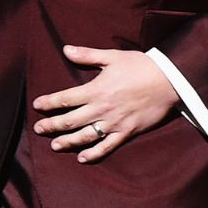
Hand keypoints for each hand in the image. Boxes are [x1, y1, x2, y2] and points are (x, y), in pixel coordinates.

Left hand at [31, 44, 182, 163]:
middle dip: (51, 125)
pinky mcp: (127, 132)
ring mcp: (114, 123)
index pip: (65, 98)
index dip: (49, 103)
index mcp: (96, 90)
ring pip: (85, 136)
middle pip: (70, 120)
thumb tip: (65, 50)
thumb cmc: (141, 66)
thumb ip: (87, 56)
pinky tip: (82, 158)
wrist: (169, 81)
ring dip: (67, 142)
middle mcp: (101, 109)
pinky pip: (107, 147)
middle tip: (38, 129)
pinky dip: (94, 154)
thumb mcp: (113, 56)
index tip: (37, 105)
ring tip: (54, 145)